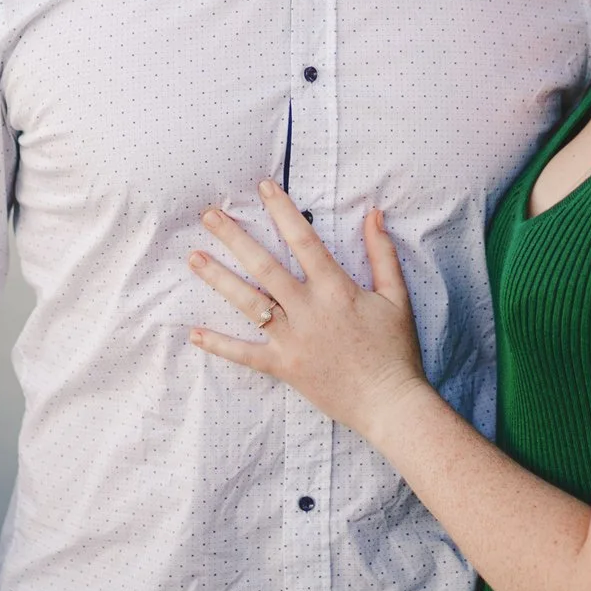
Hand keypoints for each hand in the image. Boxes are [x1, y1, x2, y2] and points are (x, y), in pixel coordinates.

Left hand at [188, 182, 431, 441]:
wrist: (389, 403)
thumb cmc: (396, 350)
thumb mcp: (397, 297)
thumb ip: (382, 254)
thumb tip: (373, 214)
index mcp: (336, 289)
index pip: (303, 240)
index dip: (282, 211)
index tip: (263, 187)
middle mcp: (308, 310)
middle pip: (264, 266)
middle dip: (235, 238)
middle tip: (210, 215)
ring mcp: (292, 340)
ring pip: (249, 303)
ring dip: (219, 279)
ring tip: (194, 257)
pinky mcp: (284, 367)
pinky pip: (245, 355)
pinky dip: (219, 345)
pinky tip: (194, 332)